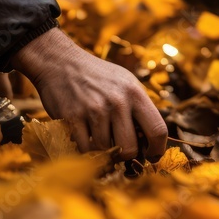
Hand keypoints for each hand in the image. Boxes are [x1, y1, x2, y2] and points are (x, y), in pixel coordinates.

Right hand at [10, 27, 167, 160]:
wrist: (60, 62)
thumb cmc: (98, 76)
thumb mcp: (126, 83)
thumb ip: (139, 108)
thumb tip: (151, 140)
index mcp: (135, 93)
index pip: (158, 130)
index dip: (157, 149)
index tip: (151, 155)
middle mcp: (117, 101)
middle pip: (130, 148)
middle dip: (126, 154)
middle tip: (120, 149)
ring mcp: (94, 109)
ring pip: (105, 150)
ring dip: (102, 149)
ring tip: (98, 134)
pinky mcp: (73, 117)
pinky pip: (85, 148)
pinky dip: (85, 148)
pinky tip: (85, 136)